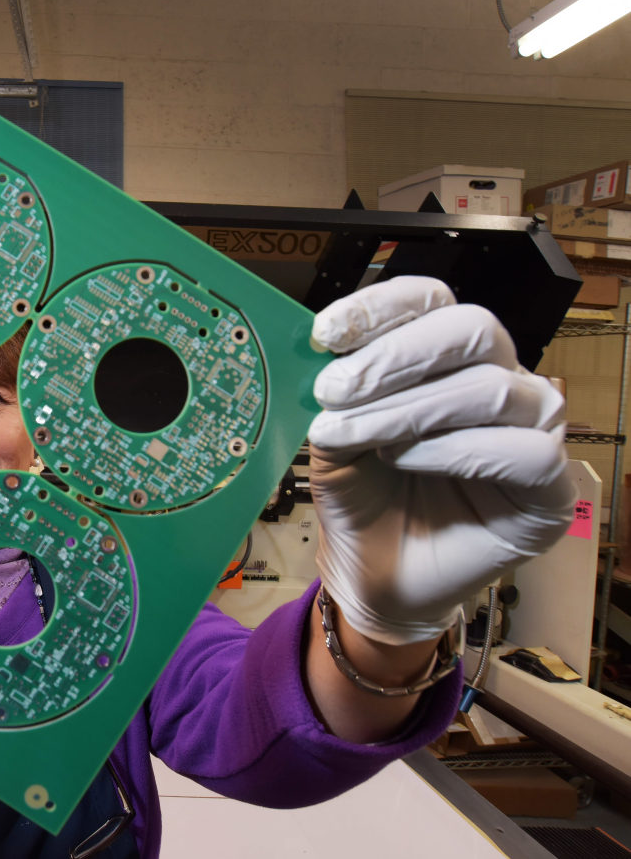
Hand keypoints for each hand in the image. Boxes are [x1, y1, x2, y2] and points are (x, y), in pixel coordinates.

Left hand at [308, 276, 574, 645]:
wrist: (371, 571)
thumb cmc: (361, 496)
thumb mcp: (334, 433)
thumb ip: (336, 393)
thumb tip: (322, 354)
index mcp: (448, 357)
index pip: (434, 302)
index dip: (383, 308)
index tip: (326, 333)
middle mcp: (500, 381)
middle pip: (474, 330)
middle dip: (396, 356)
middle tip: (335, 388)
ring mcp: (532, 431)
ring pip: (493, 389)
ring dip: (409, 409)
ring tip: (352, 434)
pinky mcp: (550, 489)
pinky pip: (522, 450)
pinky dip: (453, 450)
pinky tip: (403, 459)